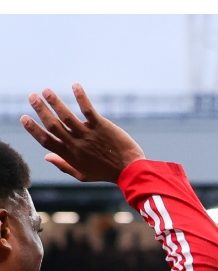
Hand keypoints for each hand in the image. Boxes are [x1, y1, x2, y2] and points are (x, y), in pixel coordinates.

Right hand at [20, 83, 144, 182]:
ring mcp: (89, 135)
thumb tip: (46, 156)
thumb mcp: (83, 175)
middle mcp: (77, 144)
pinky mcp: (102, 127)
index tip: (23, 118)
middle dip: (41, 110)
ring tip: (46, 91)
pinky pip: (88, 110)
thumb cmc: (106, 173)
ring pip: (67, 117)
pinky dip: (81, 97)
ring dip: (55, 102)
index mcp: (70, 155)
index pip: (46, 141)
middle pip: (53, 126)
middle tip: (32, 96)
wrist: (130, 171)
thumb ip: (64, 165)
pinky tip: (75, 86)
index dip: (34, 130)